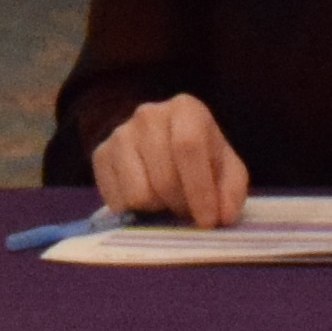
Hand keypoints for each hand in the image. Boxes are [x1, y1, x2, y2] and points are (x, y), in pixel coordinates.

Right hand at [87, 96, 249, 223]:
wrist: (160, 142)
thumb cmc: (200, 157)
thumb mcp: (226, 168)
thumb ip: (231, 190)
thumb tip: (223, 216)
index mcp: (185, 108)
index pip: (188, 147)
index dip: (200, 190)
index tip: (207, 221)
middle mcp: (148, 115)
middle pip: (163, 176)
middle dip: (179, 204)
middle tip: (187, 210)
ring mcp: (120, 134)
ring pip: (138, 193)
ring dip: (157, 208)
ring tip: (166, 201)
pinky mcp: (100, 154)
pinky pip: (116, 200)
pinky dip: (134, 210)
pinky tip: (146, 199)